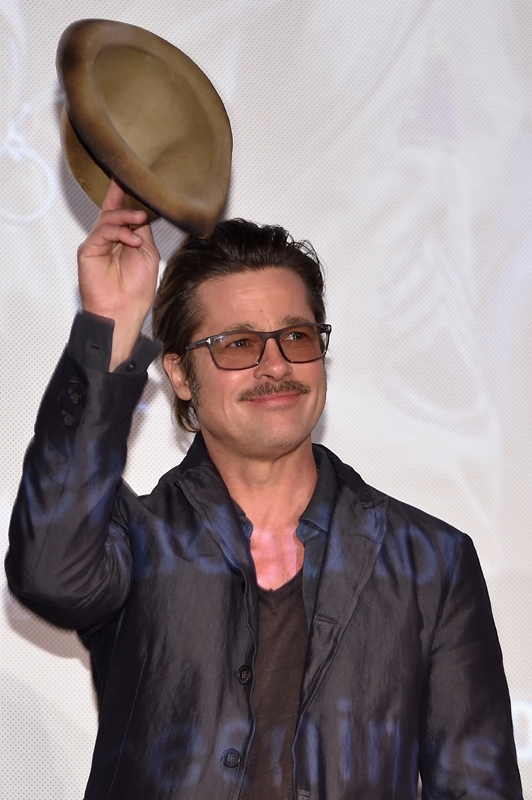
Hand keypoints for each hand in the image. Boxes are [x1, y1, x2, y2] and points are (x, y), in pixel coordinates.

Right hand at [77, 179, 160, 368]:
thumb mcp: (147, 253)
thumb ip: (142, 231)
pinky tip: (133, 240)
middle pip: (112, 209)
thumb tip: (142, 211)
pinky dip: (120, 232)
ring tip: (140, 222)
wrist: (124, 311)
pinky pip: (102, 232)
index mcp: (122, 239)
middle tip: (140, 199)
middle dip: (125, 200)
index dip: (122, 193)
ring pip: (108, 218)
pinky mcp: (88, 251)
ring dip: (126, 217)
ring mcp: (97, 244)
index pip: (120, 211)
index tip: (129, 176)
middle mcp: (108, 239)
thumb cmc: (137, 289)